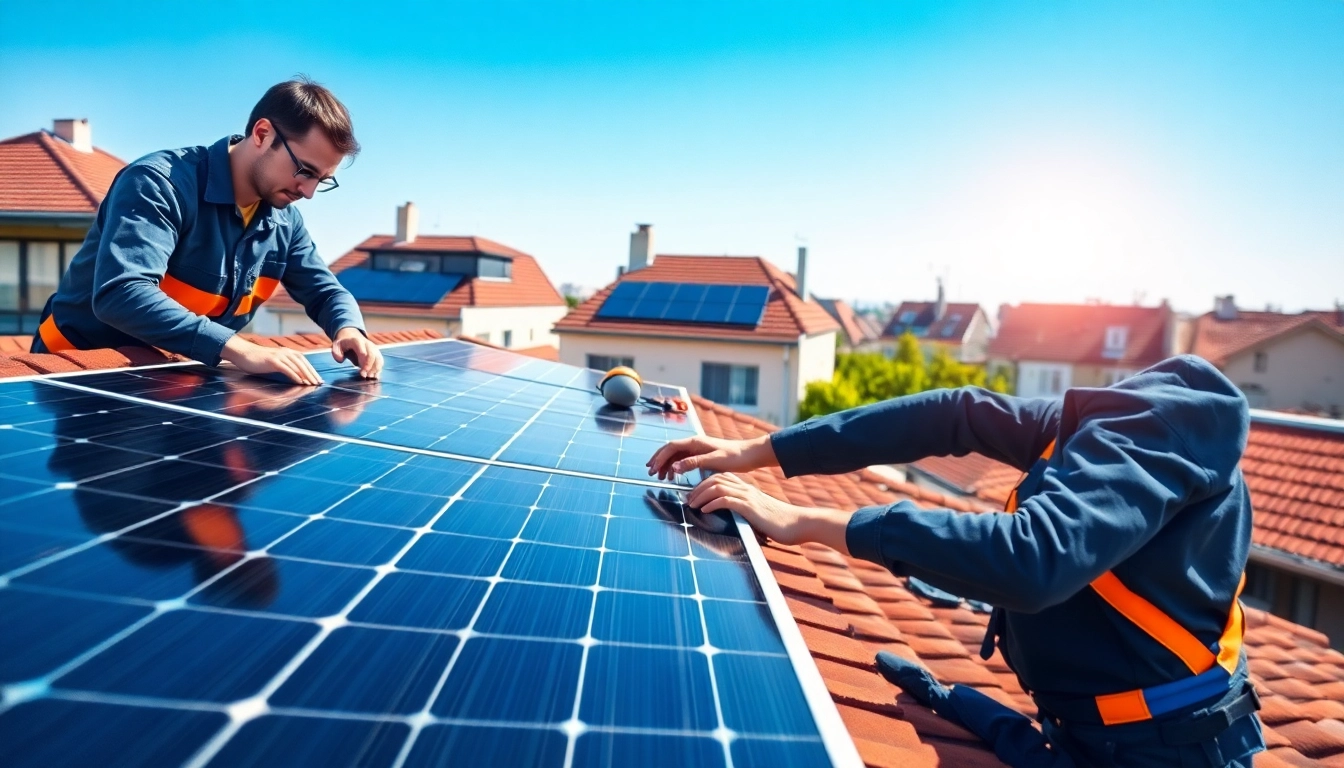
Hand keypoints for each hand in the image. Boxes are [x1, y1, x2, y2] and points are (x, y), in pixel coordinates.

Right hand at [221, 335, 321, 385]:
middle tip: (319, 383)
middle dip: (312, 374)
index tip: (318, 379)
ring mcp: (279, 356)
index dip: (312, 370)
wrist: (243, 353)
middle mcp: (285, 352)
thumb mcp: (274, 362)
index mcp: (287, 352)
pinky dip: (294, 375)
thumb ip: (285, 366)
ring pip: (297, 365)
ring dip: (306, 375)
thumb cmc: (258, 359)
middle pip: (303, 363)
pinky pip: (286, 368)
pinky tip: (300, 382)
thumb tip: (296, 376)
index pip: (304, 361)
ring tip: (312, 384)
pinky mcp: (272, 361)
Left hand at [332, 327, 382, 378]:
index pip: (361, 346)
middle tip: (364, 375)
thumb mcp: (336, 345)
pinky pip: (380, 362)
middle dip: (369, 365)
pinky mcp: (376, 355)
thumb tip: (341, 360)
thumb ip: (336, 352)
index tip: (362, 367)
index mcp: (357, 341)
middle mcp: (367, 344)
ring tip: (369, 377)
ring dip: (375, 369)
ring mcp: (373, 349)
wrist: (351, 337)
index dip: (363, 355)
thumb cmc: (344, 344)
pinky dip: (378, 370)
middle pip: (372, 354)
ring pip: (378, 358)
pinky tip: (374, 377)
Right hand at [646, 434, 777, 480]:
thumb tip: (674, 467)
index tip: (653, 469)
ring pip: (676, 456)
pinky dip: (676, 467)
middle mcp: (695, 444)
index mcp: (696, 442)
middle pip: (670, 450)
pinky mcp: (702, 455)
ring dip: (666, 465)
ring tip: (660, 477)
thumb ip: (693, 463)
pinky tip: (673, 476)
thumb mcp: (714, 461)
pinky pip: (683, 460)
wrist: (749, 455)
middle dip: (659, 460)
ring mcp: (698, 449)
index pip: (671, 447)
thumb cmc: (734, 457)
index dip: (660, 457)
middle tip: (650, 472)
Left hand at [685, 472, 851, 552]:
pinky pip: (726, 499)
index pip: (721, 477)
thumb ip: (746, 514)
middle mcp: (746, 489)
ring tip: (692, 505)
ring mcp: (748, 497)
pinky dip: (711, 503)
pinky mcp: (750, 507)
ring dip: (701, 495)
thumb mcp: (759, 516)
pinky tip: (704, 511)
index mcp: (748, 490)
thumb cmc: (781, 525)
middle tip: (687, 500)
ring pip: (717, 486)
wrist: (800, 524)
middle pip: (715, 478)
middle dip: (697, 488)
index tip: (693, 495)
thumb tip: (733, 521)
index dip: (704, 483)